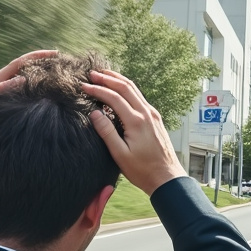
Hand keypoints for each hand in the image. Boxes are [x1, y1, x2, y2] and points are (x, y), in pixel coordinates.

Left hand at [0, 50, 57, 144]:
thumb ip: (2, 90)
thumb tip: (21, 78)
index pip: (21, 62)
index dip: (38, 56)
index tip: (55, 53)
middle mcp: (3, 80)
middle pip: (26, 65)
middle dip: (43, 61)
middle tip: (62, 60)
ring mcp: (6, 87)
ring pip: (27, 74)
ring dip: (42, 71)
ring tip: (60, 71)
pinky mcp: (10, 96)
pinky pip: (26, 85)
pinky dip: (38, 83)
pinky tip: (50, 87)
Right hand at [82, 70, 185, 195]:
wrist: (167, 177)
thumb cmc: (142, 170)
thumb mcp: (120, 154)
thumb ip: (107, 132)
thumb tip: (94, 113)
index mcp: (137, 121)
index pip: (114, 98)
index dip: (97, 89)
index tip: (83, 86)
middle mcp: (147, 114)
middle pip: (126, 87)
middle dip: (107, 78)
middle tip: (92, 73)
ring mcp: (153, 115)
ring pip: (134, 90)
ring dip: (118, 80)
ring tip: (104, 75)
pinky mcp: (155, 118)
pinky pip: (140, 97)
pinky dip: (127, 89)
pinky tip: (119, 90)